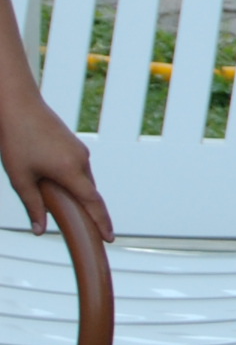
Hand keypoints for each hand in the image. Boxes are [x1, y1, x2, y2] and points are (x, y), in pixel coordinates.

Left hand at [0, 90, 111, 239]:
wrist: (19, 107)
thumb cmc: (17, 140)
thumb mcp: (20, 179)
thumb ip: (33, 206)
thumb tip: (40, 229)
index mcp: (70, 170)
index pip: (92, 202)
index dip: (102, 222)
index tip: (110, 237)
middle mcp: (81, 160)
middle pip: (89, 192)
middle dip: (88, 211)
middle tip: (86, 230)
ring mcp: (79, 151)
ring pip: (83, 180)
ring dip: (77, 194)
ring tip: (60, 204)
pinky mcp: (74, 145)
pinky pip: (79, 168)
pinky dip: (73, 181)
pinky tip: (55, 182)